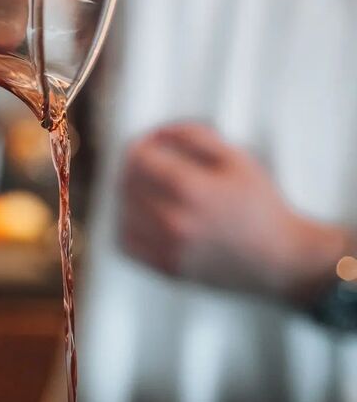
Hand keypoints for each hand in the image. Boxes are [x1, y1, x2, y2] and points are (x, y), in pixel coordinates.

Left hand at [120, 122, 351, 300]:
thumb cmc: (260, 206)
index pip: (138, 158)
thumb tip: (158, 132)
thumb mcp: (236, 158)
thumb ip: (194, 136)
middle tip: (152, 161)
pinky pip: (126, 243)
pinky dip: (127, 225)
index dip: (142, 144)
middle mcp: (174, 221)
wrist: (280, 258)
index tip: (152, 142)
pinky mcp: (167, 268)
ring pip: (122, 211)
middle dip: (135, 165)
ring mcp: (168, 248)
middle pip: (127, 182)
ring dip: (129, 193)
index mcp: (191, 190)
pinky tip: (143, 215)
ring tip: (149, 186)